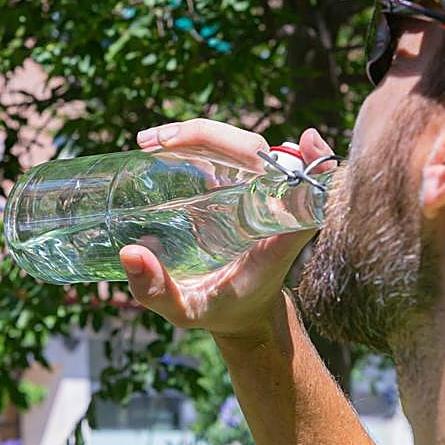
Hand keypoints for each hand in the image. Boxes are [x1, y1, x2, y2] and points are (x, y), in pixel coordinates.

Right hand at [120, 119, 334, 340]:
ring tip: (149, 141)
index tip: (305, 139)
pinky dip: (195, 140)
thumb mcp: (188, 312)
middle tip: (158, 142)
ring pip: (237, 145)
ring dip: (196, 132)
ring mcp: (252, 193)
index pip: (305, 192)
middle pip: (254, 151)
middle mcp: (268, 207)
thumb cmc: (223, 310)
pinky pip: (223, 154)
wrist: (241, 312)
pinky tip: (159, 146)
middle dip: (208, 134)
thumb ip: (159, 292)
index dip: (314, 163)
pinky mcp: (236, 189)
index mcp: (274, 237)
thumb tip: (130, 253)